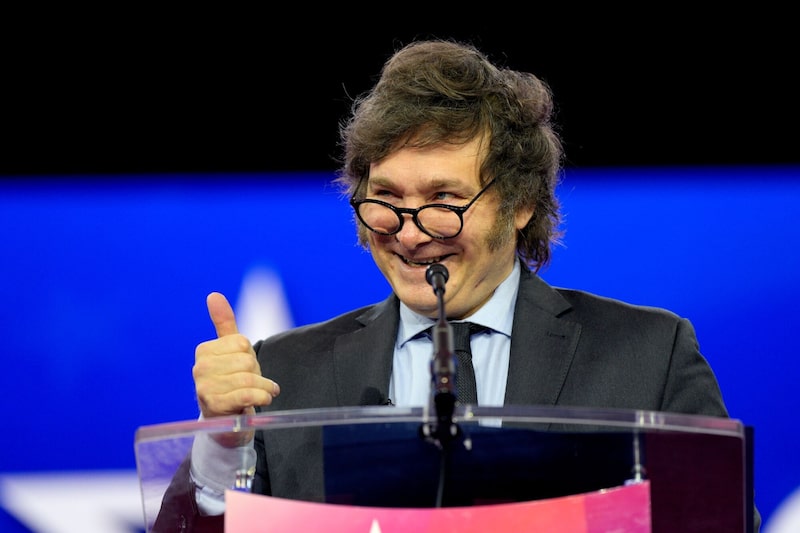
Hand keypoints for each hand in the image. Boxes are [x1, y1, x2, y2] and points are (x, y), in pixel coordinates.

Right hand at [193, 292, 279, 445]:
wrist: (228, 421)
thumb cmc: (232, 382)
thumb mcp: (230, 351)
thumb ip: (224, 323)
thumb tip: (214, 295)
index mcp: (204, 351)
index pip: (241, 342)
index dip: (250, 355)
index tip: (244, 368)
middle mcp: (199, 368)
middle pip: (246, 360)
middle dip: (258, 373)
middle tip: (253, 383)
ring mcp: (204, 388)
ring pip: (249, 378)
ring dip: (264, 387)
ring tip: (263, 392)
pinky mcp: (215, 406)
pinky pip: (247, 395)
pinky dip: (261, 396)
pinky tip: (263, 399)